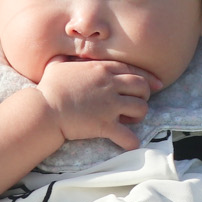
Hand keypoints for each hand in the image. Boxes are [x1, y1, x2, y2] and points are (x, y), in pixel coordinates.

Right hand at [35, 59, 151, 148]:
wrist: (44, 109)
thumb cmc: (49, 88)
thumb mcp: (57, 65)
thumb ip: (65, 59)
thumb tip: (61, 57)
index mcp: (102, 69)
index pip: (133, 70)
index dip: (147, 78)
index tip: (157, 84)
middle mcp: (110, 85)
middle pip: (142, 87)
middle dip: (144, 95)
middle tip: (136, 103)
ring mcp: (109, 105)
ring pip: (141, 108)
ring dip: (139, 115)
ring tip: (130, 120)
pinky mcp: (105, 124)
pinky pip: (127, 135)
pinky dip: (131, 141)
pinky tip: (131, 144)